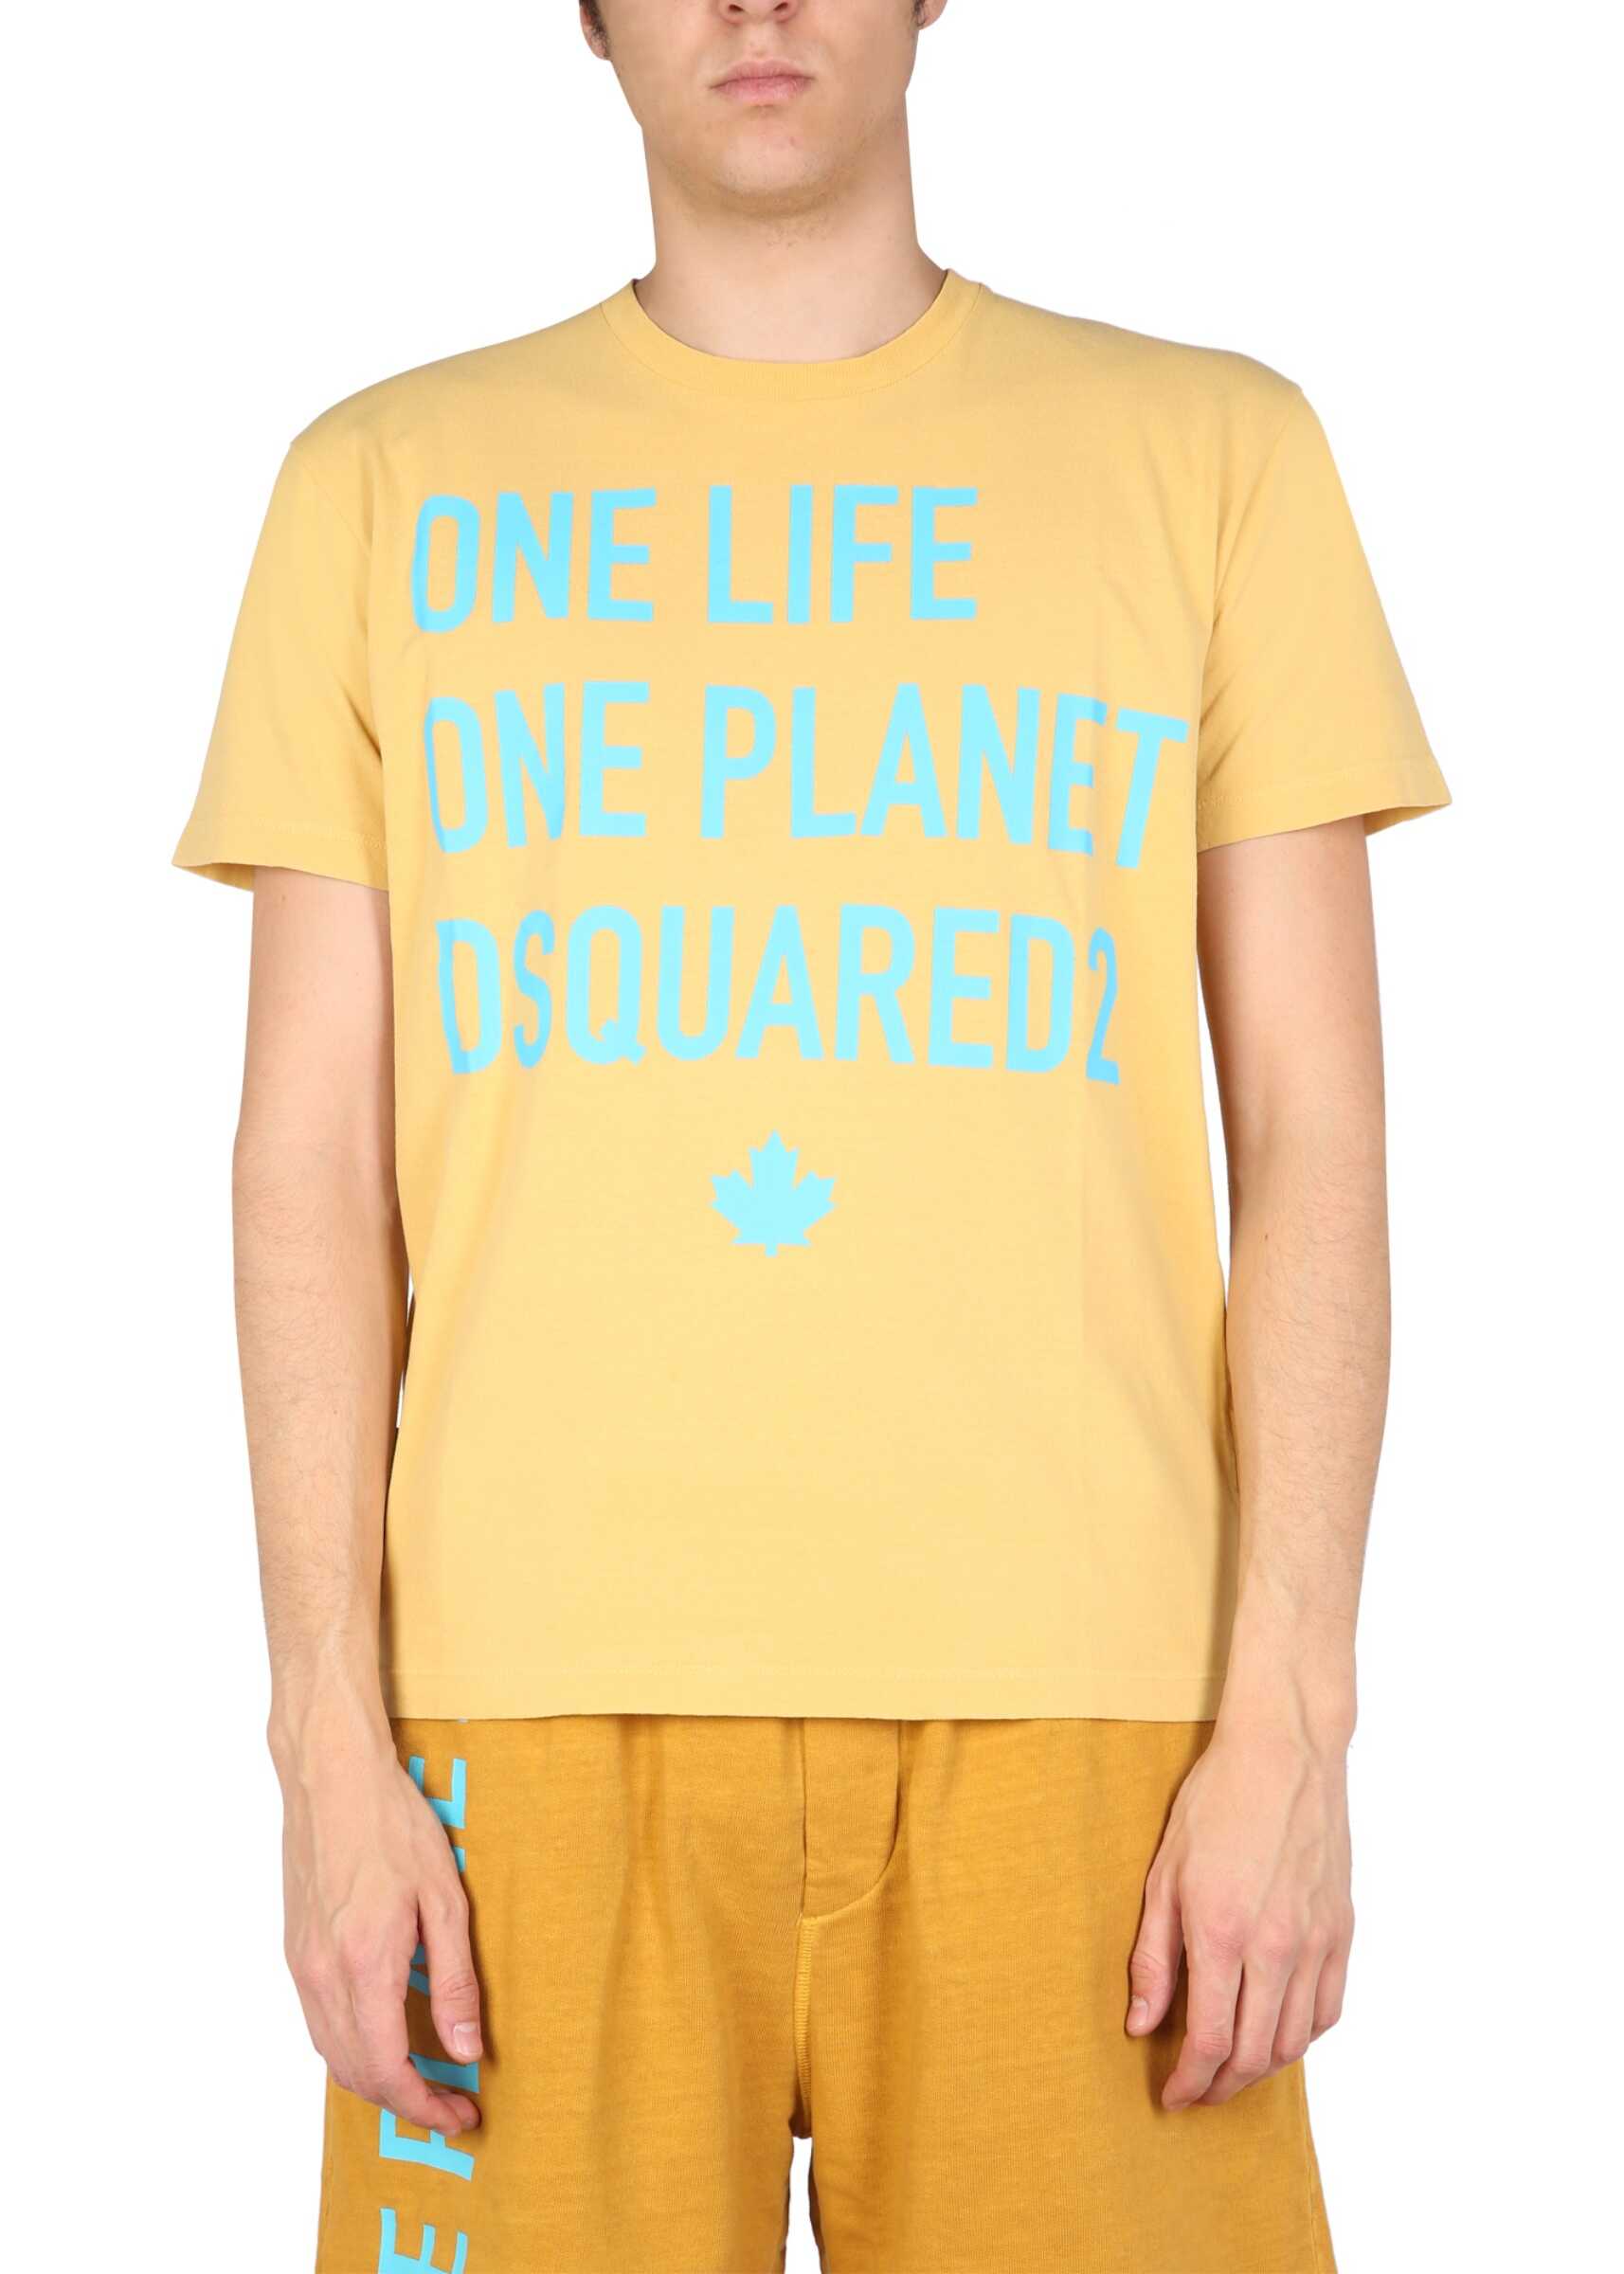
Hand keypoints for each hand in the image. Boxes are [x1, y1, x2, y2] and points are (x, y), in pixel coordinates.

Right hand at [274, 1690, 481, 2136]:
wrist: (331, 1776)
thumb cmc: (392, 1824)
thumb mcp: (445, 1899)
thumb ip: (454, 1981)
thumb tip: (467, 2049)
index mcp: (364, 1966)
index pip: (387, 2071)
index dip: (425, 2107)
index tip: (461, 2116)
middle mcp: (322, 1976)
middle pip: (356, 2074)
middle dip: (405, 2103)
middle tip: (453, 2105)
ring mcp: (300, 1965)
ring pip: (332, 2054)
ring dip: (376, 2080)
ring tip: (426, 2078)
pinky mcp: (294, 1951)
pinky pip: (319, 2023)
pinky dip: (352, 2048)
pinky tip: (386, 2035)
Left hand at [1126, 1722, 1353, 2109]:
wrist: (1285, 1754)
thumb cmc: (1217, 1802)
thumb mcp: (1164, 1874)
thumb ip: (1153, 1957)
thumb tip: (1141, 2024)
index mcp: (1221, 1932)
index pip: (1210, 2040)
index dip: (1190, 2081)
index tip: (1172, 2095)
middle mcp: (1275, 1947)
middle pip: (1255, 2054)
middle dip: (1221, 2087)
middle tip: (1197, 2091)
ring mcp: (1316, 1942)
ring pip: (1295, 2041)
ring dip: (1261, 2070)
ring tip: (1232, 2071)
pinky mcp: (1342, 1931)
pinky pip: (1329, 2009)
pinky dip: (1302, 2037)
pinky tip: (1276, 2033)